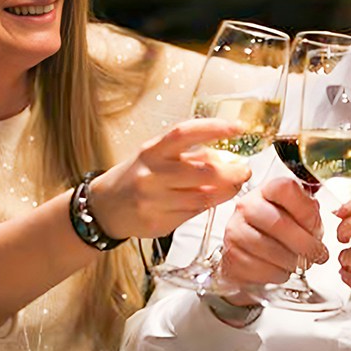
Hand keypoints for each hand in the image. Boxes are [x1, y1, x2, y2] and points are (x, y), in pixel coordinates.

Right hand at [86, 119, 250, 239]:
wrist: (106, 207)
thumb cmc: (137, 176)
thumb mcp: (156, 156)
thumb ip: (188, 154)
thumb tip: (229, 156)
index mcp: (151, 151)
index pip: (185, 133)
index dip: (214, 128)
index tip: (237, 127)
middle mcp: (151, 174)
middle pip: (204, 171)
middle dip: (232, 171)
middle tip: (244, 170)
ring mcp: (153, 200)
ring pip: (204, 197)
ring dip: (227, 190)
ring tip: (234, 184)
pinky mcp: (158, 222)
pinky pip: (194, 213)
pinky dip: (211, 205)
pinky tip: (215, 199)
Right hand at [217, 177, 328, 293]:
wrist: (251, 249)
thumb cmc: (280, 230)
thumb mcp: (299, 215)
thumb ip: (310, 216)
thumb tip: (314, 229)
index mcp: (268, 190)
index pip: (285, 189)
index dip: (306, 211)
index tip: (316, 228)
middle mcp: (248, 206)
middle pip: (277, 222)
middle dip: (304, 243)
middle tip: (317, 254)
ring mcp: (235, 230)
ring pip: (268, 248)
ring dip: (291, 261)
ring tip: (300, 263)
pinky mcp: (231, 255)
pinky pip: (259, 268)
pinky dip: (277, 273)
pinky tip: (282, 269)